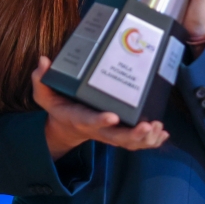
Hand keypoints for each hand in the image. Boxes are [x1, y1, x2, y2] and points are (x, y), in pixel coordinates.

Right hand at [32, 57, 168, 159]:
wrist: (67, 125)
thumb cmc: (59, 105)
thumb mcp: (44, 94)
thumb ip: (41, 80)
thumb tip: (43, 61)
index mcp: (79, 118)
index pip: (90, 121)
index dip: (101, 120)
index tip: (113, 116)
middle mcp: (96, 129)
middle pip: (116, 137)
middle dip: (133, 134)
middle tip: (147, 125)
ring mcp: (109, 133)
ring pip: (129, 142)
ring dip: (146, 138)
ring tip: (158, 128)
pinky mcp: (119, 133)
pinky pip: (137, 142)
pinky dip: (151, 140)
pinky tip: (163, 134)